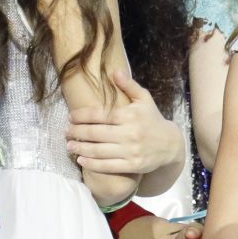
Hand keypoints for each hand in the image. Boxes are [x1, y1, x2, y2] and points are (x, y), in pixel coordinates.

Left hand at [66, 69, 182, 173]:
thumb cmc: (153, 120)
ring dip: (80, 148)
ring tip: (69, 146)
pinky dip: (92, 163)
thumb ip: (129, 86)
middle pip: (95, 133)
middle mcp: (129, 133)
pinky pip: (107, 166)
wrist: (171, 144)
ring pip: (98, 150)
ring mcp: (131, 150)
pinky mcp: (132, 165)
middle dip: (76, 132)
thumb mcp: (144, 99)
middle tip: (66, 132)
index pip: (99, 115)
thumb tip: (115, 72)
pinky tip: (81, 159)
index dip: (81, 116)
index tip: (70, 117)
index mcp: (129, 115)